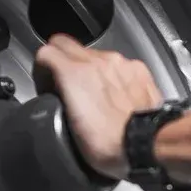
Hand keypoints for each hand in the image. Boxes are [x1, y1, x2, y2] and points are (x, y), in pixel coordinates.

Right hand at [33, 34, 164, 178]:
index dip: (41, 69)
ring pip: (95, 55)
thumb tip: (58, 100)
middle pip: (68, 45)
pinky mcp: (139, 70)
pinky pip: (119, 65)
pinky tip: (117, 97)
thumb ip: (60, 103)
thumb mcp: (68, 130)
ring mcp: (121, 63)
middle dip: (62, 61)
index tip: (46, 84)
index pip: (46, 52)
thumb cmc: (110, 144)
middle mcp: (98, 61)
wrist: (149, 145)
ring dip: (90, 70)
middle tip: (64, 84)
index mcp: (75, 74)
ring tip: (95, 96)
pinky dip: (114, 76)